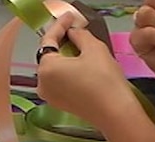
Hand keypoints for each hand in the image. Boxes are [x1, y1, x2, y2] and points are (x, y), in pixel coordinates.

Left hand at [36, 13, 136, 127]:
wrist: (113, 112)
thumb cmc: (104, 80)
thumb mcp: (94, 49)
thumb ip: (80, 36)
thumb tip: (73, 32)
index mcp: (46, 68)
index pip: (49, 40)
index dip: (60, 25)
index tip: (70, 16)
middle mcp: (41, 83)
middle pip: (49, 56)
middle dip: (61, 41)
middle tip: (75, 29)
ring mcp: (48, 95)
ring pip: (54, 69)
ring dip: (64, 56)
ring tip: (79, 46)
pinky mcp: (57, 103)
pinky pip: (58, 81)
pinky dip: (66, 71)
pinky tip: (79, 65)